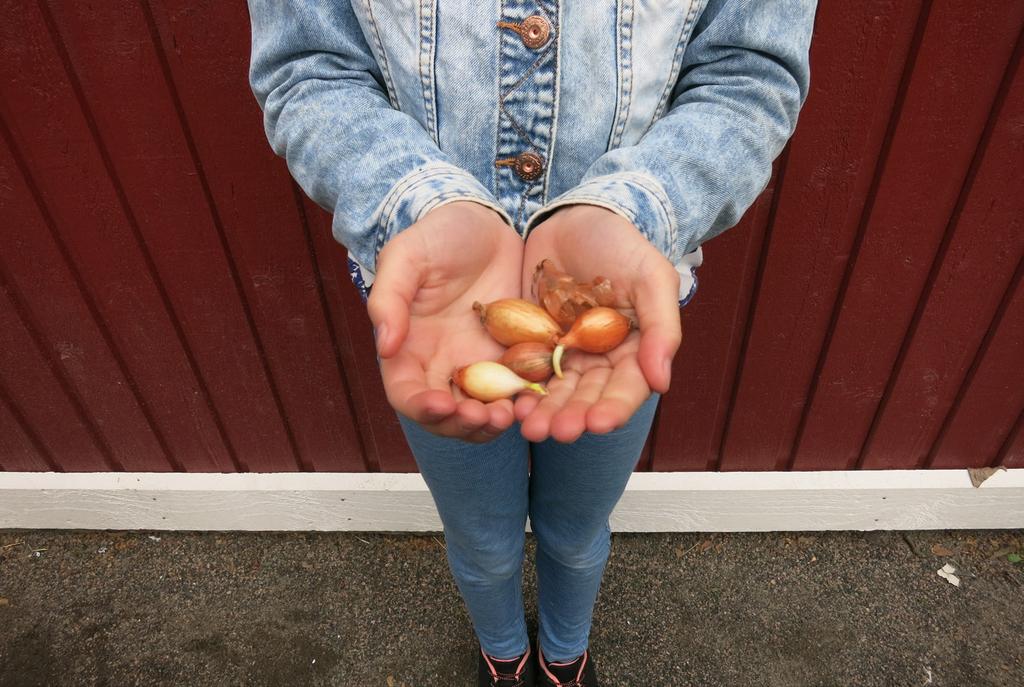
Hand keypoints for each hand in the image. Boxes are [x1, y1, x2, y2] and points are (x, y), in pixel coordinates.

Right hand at [368, 201, 523, 441]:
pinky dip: (526, 401)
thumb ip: (390, 299)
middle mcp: (444, 365)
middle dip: (463, 424)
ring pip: (484, 411)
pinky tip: (538, 398)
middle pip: (447, 415)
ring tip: (511, 415)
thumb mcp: (407, 257)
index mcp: (410, 349)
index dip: (422, 407)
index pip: (407, 393)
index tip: (443, 406)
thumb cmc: (438, 236)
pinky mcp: (515, 356)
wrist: (486, 221)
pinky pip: (520, 389)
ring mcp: (481, 364)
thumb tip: (385, 346)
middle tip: (485, 417)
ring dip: (494, 422)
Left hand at [515, 205, 681, 442]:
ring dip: (544, 412)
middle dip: (573, 417)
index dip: (614, 408)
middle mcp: (599, 359)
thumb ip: (661, 327)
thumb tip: (662, 382)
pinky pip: (525, 371)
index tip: (598, 424)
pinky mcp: (532, 342)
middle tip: (557, 433)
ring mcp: (564, 352)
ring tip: (529, 428)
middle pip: (587, 397)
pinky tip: (509, 403)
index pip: (627, 388)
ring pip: (555, 391)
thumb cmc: (621, 244)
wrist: (575, 215)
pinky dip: (519, 389)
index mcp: (633, 349)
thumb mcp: (650, 277)